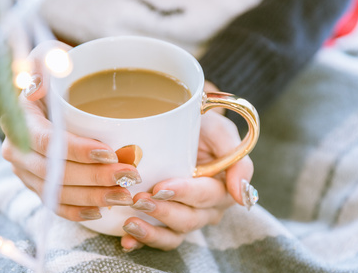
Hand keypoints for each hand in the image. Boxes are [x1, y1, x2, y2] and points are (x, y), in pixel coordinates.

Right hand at [1, 40, 139, 220]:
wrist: (48, 96)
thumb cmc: (55, 74)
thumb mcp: (50, 56)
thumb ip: (46, 61)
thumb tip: (37, 87)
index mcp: (19, 120)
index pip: (45, 141)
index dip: (76, 150)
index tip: (109, 152)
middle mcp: (17, 150)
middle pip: (54, 173)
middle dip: (94, 178)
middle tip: (129, 177)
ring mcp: (26, 172)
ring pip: (57, 193)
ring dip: (93, 198)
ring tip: (125, 197)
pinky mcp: (37, 185)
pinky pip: (54, 205)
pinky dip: (78, 211)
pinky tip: (102, 211)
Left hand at [121, 109, 254, 251]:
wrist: (179, 127)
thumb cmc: (203, 126)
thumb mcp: (221, 132)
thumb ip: (238, 160)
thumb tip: (241, 197)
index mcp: (223, 188)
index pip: (206, 195)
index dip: (184, 193)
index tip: (160, 187)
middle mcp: (207, 209)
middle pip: (189, 219)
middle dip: (163, 211)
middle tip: (138, 200)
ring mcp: (186, 217)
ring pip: (174, 235)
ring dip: (151, 231)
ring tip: (130, 223)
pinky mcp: (167, 223)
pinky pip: (158, 238)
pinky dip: (141, 241)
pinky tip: (126, 241)